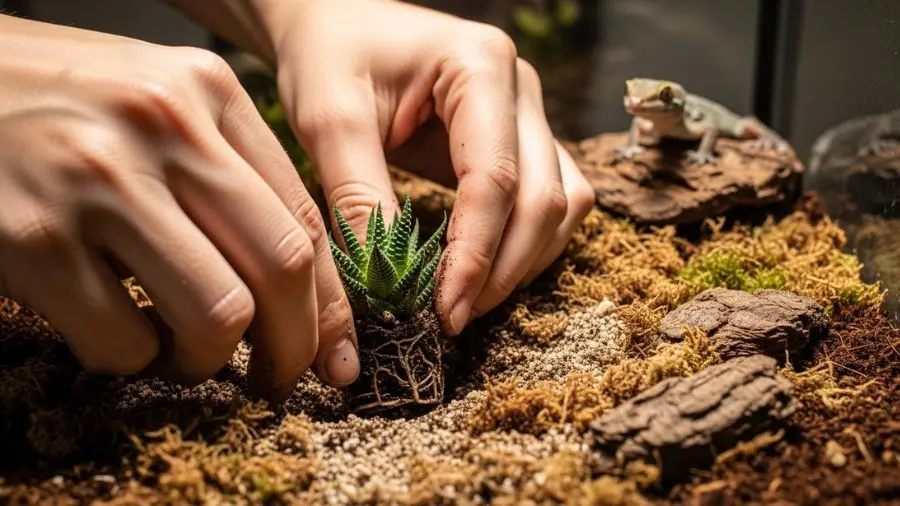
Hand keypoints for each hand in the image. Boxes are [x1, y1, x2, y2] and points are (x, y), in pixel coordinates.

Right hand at [0, 14, 358, 401]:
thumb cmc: (56, 102)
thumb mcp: (158, 102)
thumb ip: (228, 170)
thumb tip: (298, 278)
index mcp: (207, 91)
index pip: (304, 218)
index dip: (331, 303)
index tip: (333, 352)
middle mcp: (163, 126)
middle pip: (281, 267)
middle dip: (294, 346)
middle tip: (277, 379)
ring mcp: (96, 179)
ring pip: (217, 315)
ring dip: (206, 360)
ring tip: (179, 353)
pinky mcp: (31, 237)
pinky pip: (124, 343)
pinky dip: (129, 358)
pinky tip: (109, 327)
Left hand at [260, 0, 595, 334]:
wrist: (336, 24)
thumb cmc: (329, 58)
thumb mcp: (329, 120)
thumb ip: (360, 197)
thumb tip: (387, 286)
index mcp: (480, 66)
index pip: (496, 179)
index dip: (475, 255)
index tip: (442, 311)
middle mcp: (521, 87)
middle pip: (543, 198)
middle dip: (502, 269)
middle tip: (451, 318)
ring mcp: (529, 112)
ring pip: (563, 204)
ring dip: (524, 261)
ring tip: (467, 301)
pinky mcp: (522, 138)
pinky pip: (552, 199)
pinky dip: (528, 243)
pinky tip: (485, 270)